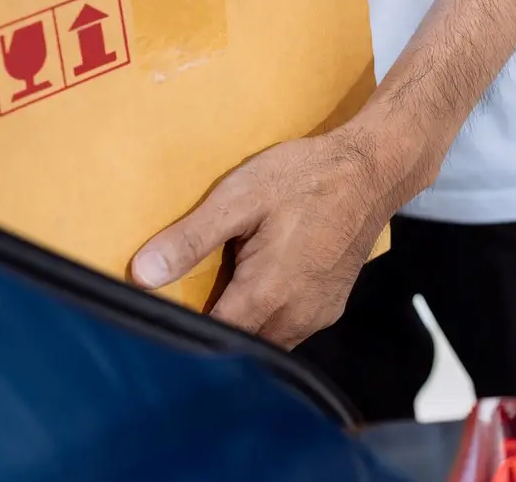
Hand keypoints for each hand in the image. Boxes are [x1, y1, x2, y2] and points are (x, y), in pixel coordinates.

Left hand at [130, 126, 405, 348]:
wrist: (372, 170)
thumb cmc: (307, 177)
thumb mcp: (238, 198)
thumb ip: (190, 240)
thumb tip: (142, 275)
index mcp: (268, 294)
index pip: (212, 338)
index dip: (183, 330)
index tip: (160, 313)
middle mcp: (296, 317)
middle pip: (239, 345)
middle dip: (212, 327)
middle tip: (187, 295)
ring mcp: (317, 316)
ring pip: (265, 341)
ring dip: (241, 323)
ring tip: (222, 285)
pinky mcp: (329, 307)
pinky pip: (288, 328)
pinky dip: (266, 316)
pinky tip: (255, 281)